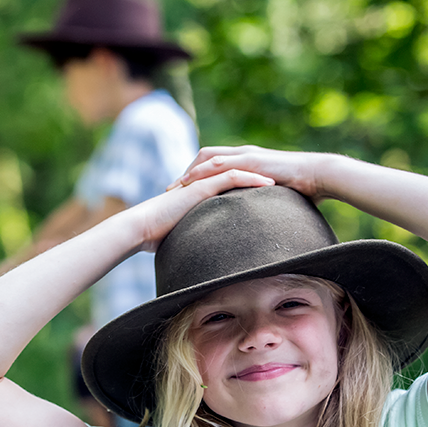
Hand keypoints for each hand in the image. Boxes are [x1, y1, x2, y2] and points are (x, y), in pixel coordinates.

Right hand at [132, 167, 275, 251]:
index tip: (273, 189)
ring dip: (262, 173)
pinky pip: (232, 177)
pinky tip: (268, 183)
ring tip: (284, 179)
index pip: (231, 181)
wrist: (141, 228)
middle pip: (239, 171)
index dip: (252, 183)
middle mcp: (203, 182)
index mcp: (201, 191)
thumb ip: (197, 236)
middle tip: (286, 179)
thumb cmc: (156, 236)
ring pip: (239, 170)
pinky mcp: (201, 187)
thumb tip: (205, 256)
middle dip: (263, 173)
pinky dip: (252, 179)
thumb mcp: (184, 234)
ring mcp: (202, 183)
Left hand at [169, 146, 331, 199]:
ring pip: (208, 158)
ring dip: (189, 172)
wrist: (317, 176)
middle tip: (169, 191)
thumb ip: (259, 203)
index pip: (213, 165)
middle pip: (203, 158)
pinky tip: (191, 182)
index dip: (195, 177)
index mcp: (245, 161)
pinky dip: (203, 171)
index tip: (179, 194)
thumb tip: (252, 224)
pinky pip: (221, 163)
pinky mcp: (251, 160)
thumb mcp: (271, 196)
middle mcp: (242, 154)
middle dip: (185, 173)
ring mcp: (246, 155)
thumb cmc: (301, 188)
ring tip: (174, 188)